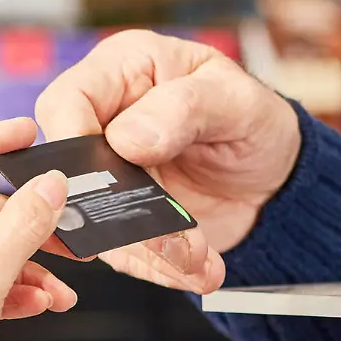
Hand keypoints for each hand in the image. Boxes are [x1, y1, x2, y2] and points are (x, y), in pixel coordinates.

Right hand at [34, 30, 300, 292]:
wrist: (274, 178)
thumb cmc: (254, 120)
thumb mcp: (236, 102)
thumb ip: (184, 108)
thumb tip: (127, 138)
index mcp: (122, 70)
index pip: (66, 102)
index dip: (74, 143)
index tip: (107, 177)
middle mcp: (105, 122)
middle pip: (70, 172)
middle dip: (115, 214)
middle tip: (170, 236)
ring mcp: (110, 176)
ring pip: (94, 222)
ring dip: (145, 252)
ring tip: (197, 260)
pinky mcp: (122, 219)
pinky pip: (121, 252)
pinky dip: (158, 268)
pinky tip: (197, 270)